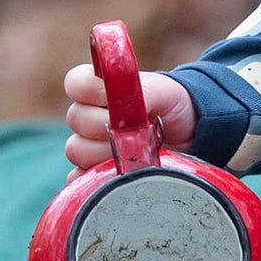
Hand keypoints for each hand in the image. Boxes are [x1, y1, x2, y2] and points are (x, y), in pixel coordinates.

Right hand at [63, 62, 197, 172]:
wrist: (185, 135)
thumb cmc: (170, 105)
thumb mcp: (164, 91)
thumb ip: (144, 91)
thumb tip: (125, 103)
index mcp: (100, 87)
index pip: (75, 83)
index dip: (88, 90)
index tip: (109, 96)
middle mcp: (89, 115)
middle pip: (75, 118)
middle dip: (103, 123)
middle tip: (130, 126)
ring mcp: (88, 145)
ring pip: (76, 149)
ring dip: (104, 151)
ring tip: (131, 148)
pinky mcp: (92, 172)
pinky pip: (78, 178)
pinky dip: (93, 177)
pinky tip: (115, 172)